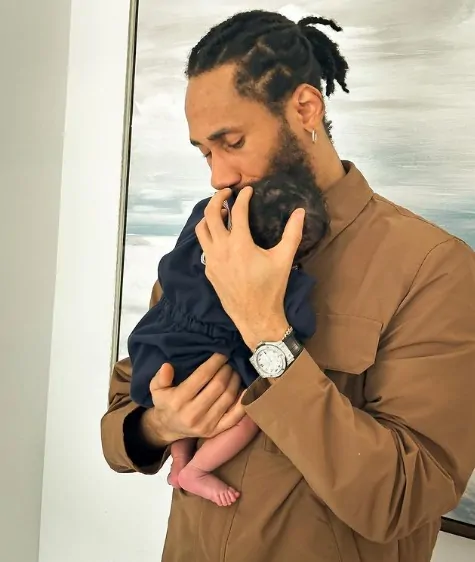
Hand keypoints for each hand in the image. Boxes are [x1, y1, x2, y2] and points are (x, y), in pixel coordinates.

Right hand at [142, 354, 244, 444]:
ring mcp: (206, 424)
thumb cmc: (165, 402)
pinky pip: (235, 416)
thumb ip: (160, 377)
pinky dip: (243, 401)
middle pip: (218, 386)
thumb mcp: (156, 389)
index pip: (202, 376)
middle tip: (230, 361)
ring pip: (228, 398)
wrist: (168, 428)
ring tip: (236, 371)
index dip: (215, 362)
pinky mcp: (216, 431)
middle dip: (227, 370)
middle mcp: (193, 413)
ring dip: (236, 381)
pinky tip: (246, 388)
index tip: (222, 353)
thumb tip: (167, 366)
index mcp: (178, 400)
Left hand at [195, 186, 304, 348]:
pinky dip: (209, 235)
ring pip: (201, 230)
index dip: (243, 197)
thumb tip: (300, 212)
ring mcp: (212, 260)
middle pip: (210, 214)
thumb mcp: (284, 259)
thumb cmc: (271, 288)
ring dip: (208, 217)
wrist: (255, 317)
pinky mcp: (209, 271)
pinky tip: (220, 236)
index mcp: (240, 244)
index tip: (248, 190)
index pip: (237, 211)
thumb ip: (292, 233)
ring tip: (221, 212)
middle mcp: (221, 249)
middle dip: (217, 199)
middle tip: (226, 193)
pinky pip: (204, 247)